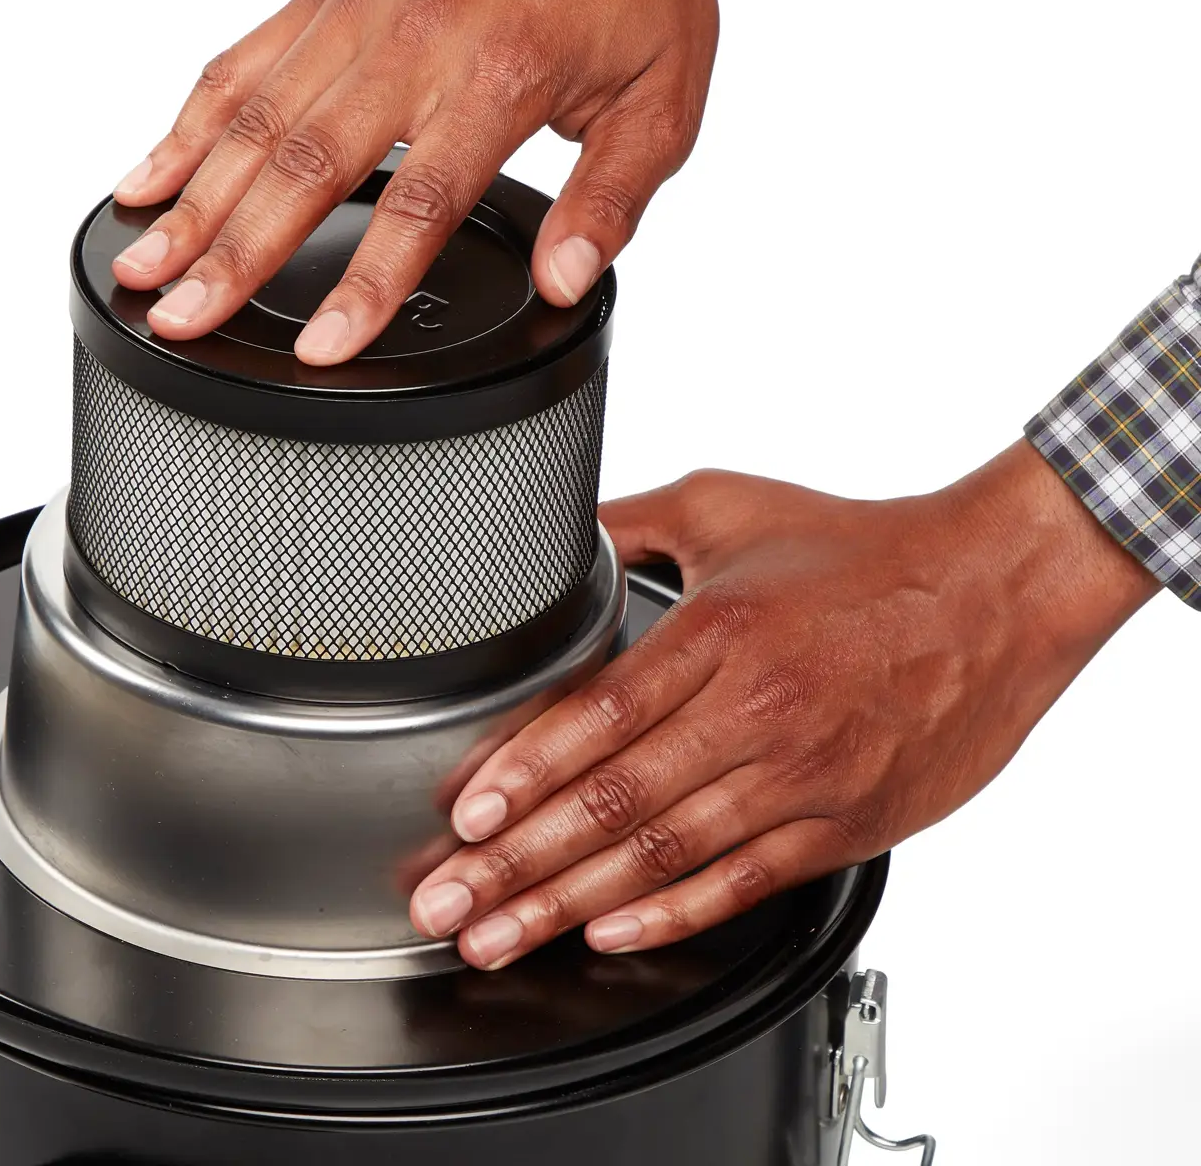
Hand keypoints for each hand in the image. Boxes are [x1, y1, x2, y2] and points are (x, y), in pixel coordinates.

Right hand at [109, 0, 755, 363]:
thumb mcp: (664, 104)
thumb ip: (610, 201)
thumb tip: (564, 280)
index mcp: (504, 72)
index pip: (420, 201)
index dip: (367, 284)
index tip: (322, 348)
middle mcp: (417, 34)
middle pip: (307, 163)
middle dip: (235, 253)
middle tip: (182, 319)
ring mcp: (360, 2)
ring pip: (255, 115)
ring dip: (193, 198)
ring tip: (142, 265)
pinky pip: (241, 61)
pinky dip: (187, 124)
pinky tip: (148, 179)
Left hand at [409, 442, 1156, 967]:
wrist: (995, 592)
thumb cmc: (862, 551)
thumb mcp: (729, 506)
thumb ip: (629, 523)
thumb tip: (553, 533)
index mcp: (722, 635)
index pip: (600, 718)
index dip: (524, 773)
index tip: (463, 815)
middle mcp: (758, 714)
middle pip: (615, 803)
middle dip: (518, 863)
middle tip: (447, 901)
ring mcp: (801, 778)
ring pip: (665, 857)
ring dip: (570, 905)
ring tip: (500, 934)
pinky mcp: (842, 824)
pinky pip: (742, 883)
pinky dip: (672, 917)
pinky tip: (609, 935)